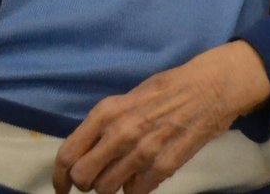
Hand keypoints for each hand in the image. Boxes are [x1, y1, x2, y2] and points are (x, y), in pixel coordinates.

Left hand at [53, 42, 269, 193]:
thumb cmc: (167, 89)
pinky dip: (135, 188)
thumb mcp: (129, 97)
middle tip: (98, 178)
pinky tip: (143, 175)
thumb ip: (106, 123)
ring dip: (112, 186)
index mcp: (107, 112)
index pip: (68, 154)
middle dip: (87, 182)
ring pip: (107, 189)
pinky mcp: (164, 166)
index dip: (60, 177)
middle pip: (83, 178)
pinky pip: (134, 193)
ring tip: (124, 173)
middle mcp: (120, 132)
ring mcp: (142, 151)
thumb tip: (85, 149)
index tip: (62, 187)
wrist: (209, 87)